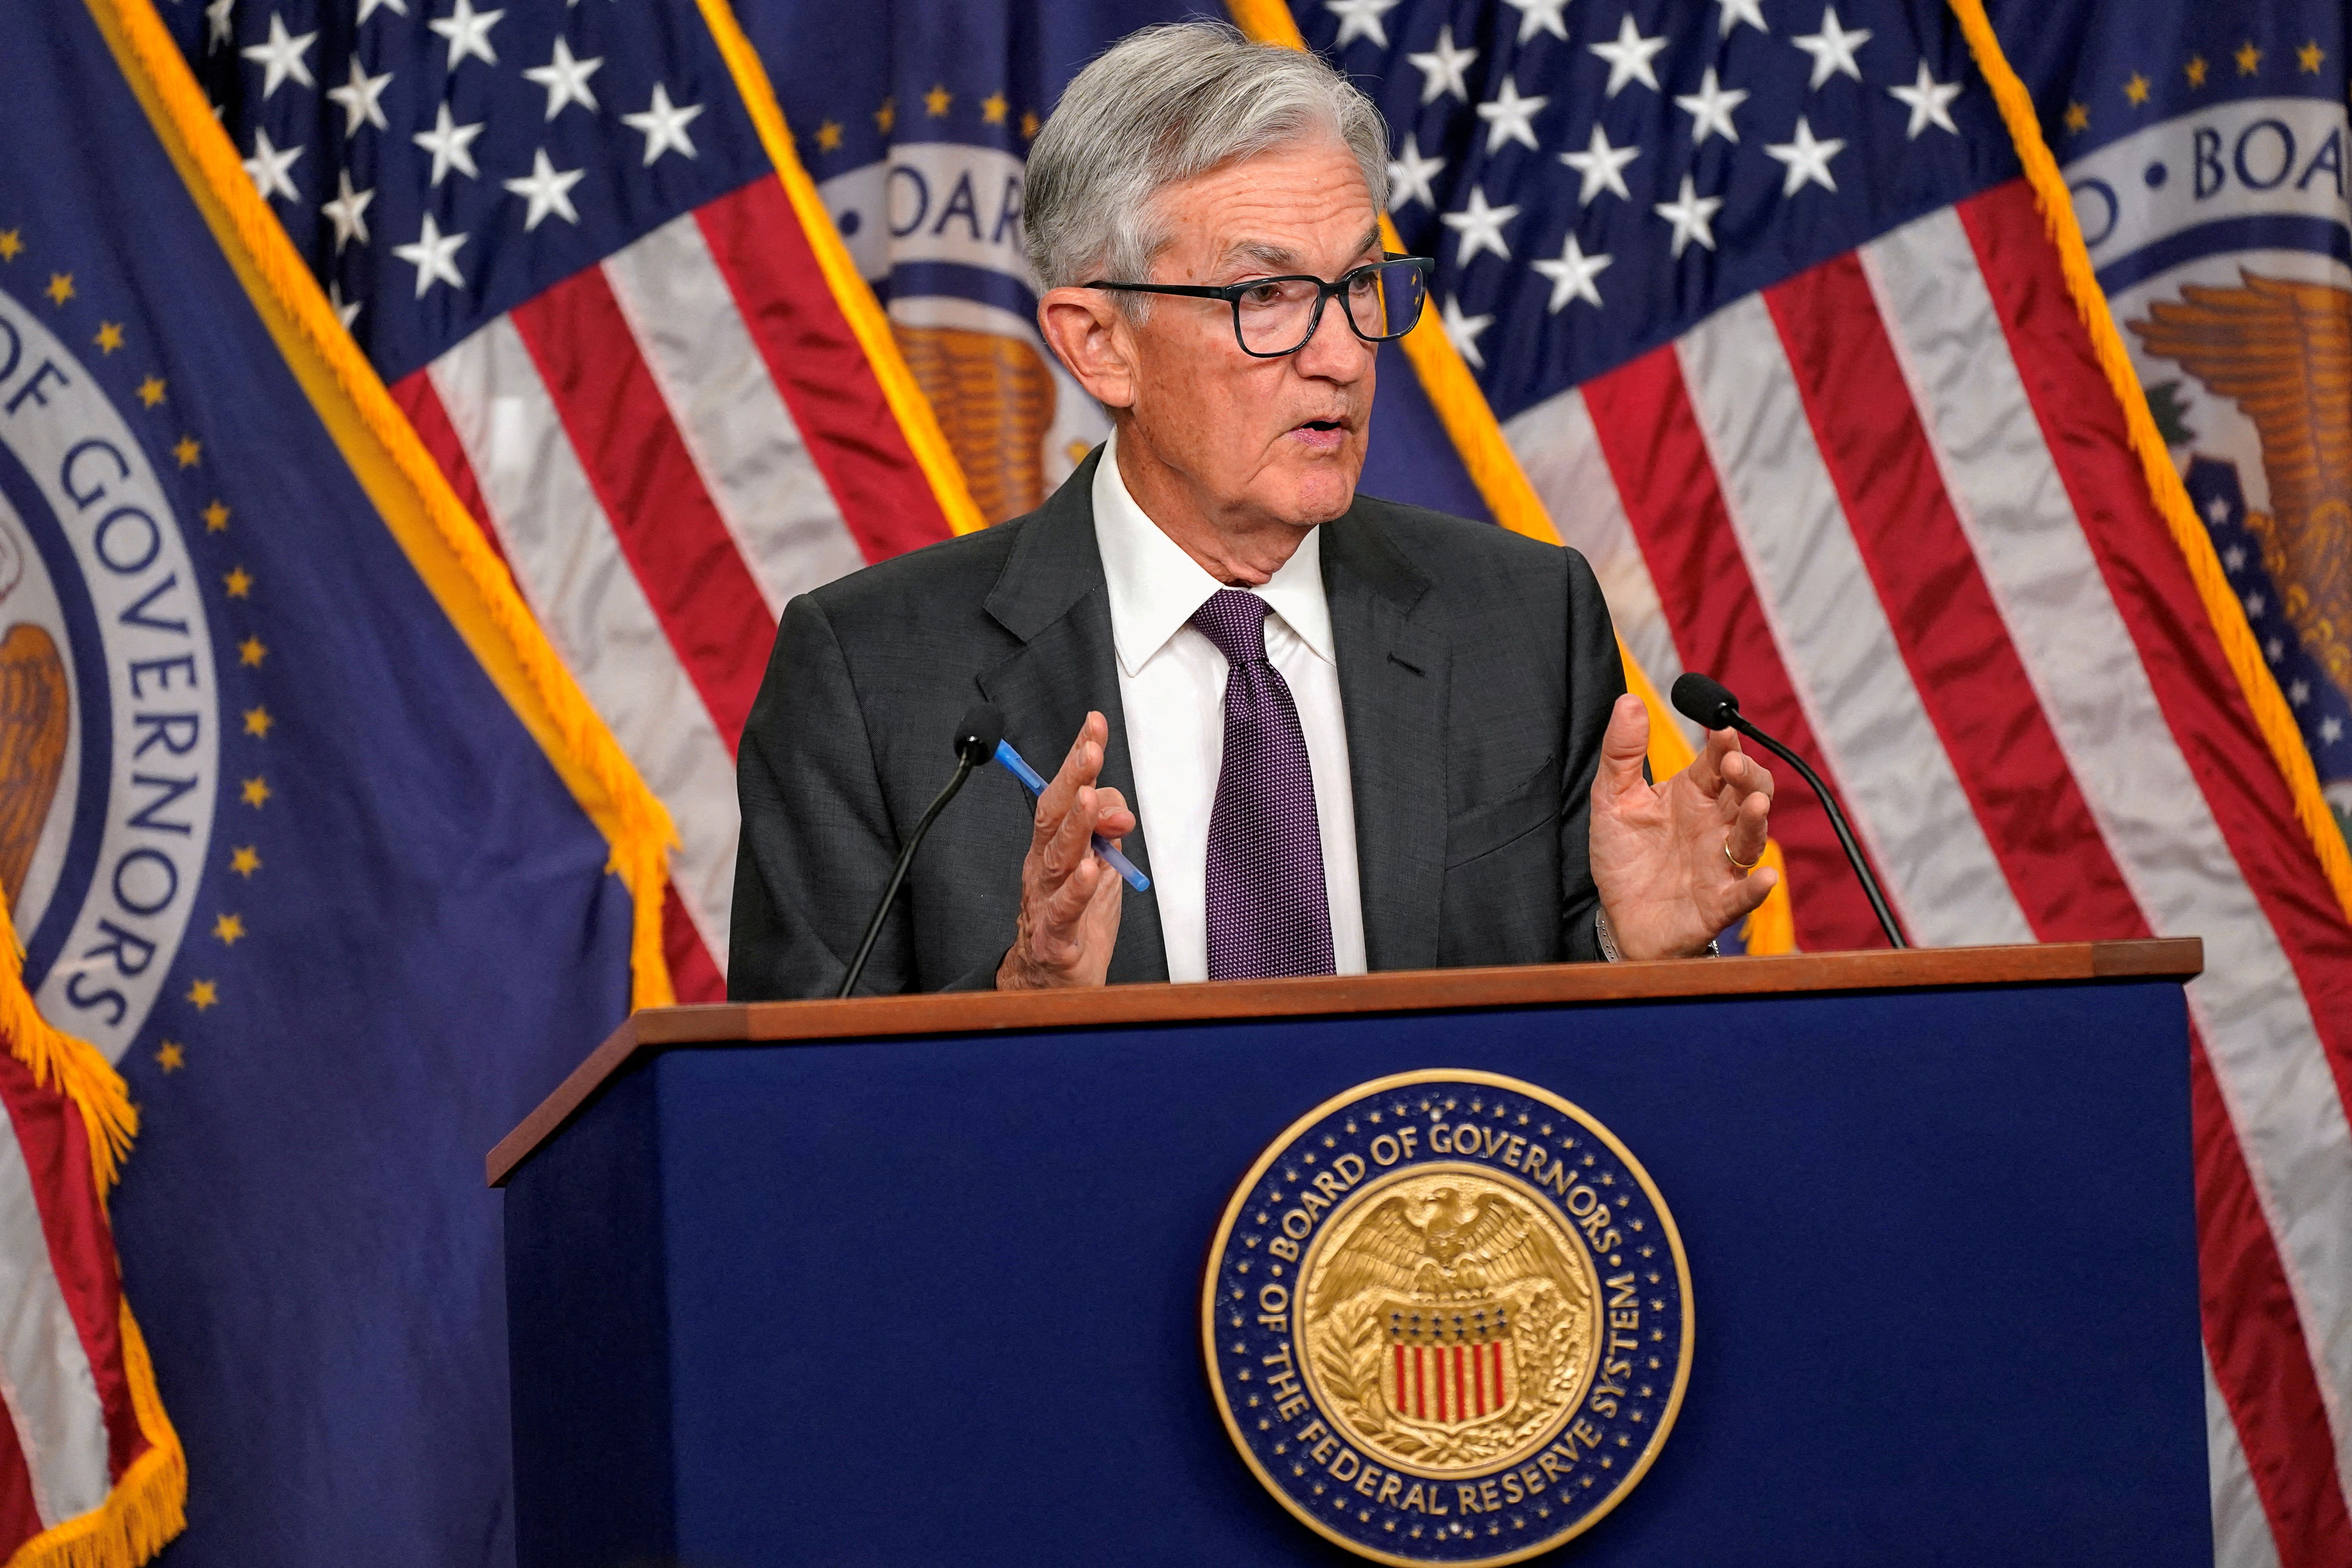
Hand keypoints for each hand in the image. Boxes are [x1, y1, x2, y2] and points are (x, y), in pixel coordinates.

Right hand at [997, 712, 1136, 988]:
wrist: (1051, 980)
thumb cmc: (1076, 918)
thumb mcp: (1099, 863)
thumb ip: (1109, 828)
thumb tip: (1120, 809)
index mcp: (1052, 845)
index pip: (1063, 793)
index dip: (1077, 758)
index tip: (1094, 724)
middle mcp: (1043, 867)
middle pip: (1054, 817)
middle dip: (1074, 780)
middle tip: (1092, 752)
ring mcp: (1045, 901)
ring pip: (1057, 859)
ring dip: (1075, 827)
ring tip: (1091, 800)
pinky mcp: (1055, 939)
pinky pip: (1063, 912)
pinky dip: (1076, 892)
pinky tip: (1089, 871)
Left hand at [1588, 695, 1776, 959]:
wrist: (1620, 918)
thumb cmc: (1625, 857)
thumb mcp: (1612, 799)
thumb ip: (1622, 752)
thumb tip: (1629, 700)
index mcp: (1693, 795)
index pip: (1718, 762)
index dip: (1725, 745)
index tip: (1721, 727)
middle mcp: (1714, 825)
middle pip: (1747, 793)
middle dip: (1748, 776)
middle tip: (1733, 764)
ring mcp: (1720, 863)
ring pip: (1751, 837)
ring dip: (1756, 820)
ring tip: (1756, 804)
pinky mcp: (1718, 903)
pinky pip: (1744, 895)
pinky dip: (1755, 888)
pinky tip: (1765, 878)